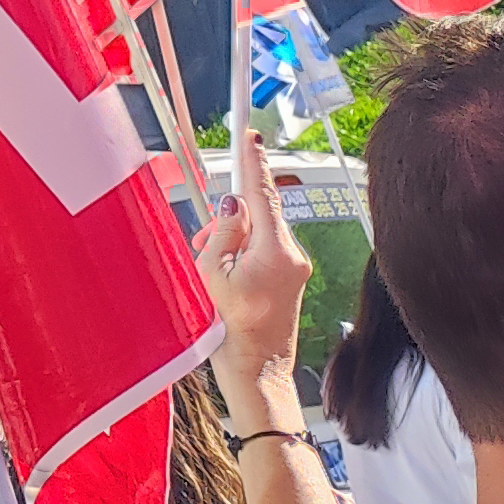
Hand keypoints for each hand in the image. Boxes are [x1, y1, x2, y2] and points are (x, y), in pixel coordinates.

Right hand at [195, 134, 311, 432]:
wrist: (258, 369)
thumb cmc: (233, 329)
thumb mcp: (213, 273)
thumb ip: (223, 231)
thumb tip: (233, 205)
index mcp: (275, 250)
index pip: (262, 194)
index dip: (253, 161)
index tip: (251, 134)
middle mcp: (292, 254)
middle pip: (258, 213)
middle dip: (229, 218)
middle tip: (207, 245)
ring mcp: (295, 266)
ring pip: (258, 230)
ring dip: (232, 238)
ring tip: (213, 268)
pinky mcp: (291, 276)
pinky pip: (264, 247)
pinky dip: (242, 251)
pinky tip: (226, 274)